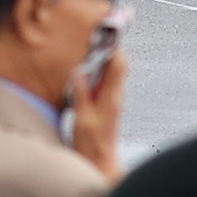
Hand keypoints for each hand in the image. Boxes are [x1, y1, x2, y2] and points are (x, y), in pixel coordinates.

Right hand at [68, 38, 126, 173]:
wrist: (100, 164)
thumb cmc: (92, 146)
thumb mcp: (82, 120)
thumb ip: (81, 95)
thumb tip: (78, 72)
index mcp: (110, 98)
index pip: (118, 65)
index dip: (113, 47)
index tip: (105, 32)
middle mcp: (114, 97)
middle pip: (118, 65)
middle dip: (110, 48)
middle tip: (98, 33)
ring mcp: (112, 101)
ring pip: (113, 72)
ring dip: (104, 58)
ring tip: (91, 45)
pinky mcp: (107, 105)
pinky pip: (106, 81)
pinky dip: (99, 71)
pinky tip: (88, 68)